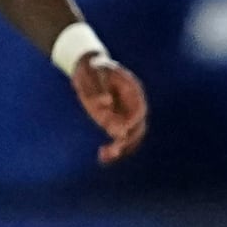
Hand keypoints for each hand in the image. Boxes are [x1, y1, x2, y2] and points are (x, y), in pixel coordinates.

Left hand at [67, 47, 146, 163]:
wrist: (88, 68)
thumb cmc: (91, 68)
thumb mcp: (93, 73)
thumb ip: (98, 88)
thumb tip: (106, 103)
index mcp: (131, 90)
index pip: (138, 110)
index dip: (131, 122)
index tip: (119, 132)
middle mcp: (131, 105)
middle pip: (138, 128)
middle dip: (127, 141)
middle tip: (113, 149)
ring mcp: (124, 115)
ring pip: (130, 138)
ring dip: (121, 150)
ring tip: (104, 156)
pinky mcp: (114, 122)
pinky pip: (118, 139)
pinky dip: (113, 150)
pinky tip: (102, 157)